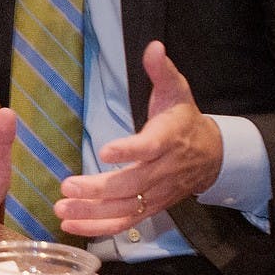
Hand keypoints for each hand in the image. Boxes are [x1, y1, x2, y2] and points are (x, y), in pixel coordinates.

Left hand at [55, 41, 222, 237]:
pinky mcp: (150, 207)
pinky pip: (125, 222)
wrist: (212, 155)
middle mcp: (163, 171)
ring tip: (62, 210)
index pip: (149, 148)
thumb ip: (162, 70)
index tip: (106, 150)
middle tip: (67, 185)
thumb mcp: (177, 89)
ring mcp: (157, 194)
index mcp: (168, 139)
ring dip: (93, 214)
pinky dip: (99, 228)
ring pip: (125, 209)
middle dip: (98, 189)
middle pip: (131, 185)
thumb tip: (154, 46)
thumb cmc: (184, 118)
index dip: (129, 150)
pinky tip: (72, 226)